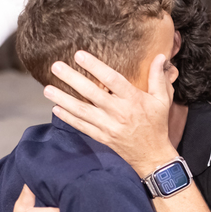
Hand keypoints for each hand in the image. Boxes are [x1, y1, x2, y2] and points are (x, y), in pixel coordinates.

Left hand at [46, 50, 179, 177]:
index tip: (79, 55)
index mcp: (133, 100)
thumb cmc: (157, 124)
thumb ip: (158, 77)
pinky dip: (68, 118)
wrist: (153, 156)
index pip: (112, 80)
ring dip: (63, 99)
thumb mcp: (162, 100)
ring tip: (47, 89)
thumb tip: (160, 56)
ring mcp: (108, 126)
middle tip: (55, 66)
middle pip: (91, 93)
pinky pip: (82, 126)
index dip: (95, 67)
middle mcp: (118, 113)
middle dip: (72, 79)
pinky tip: (56, 108)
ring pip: (82, 111)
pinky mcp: (102, 137)